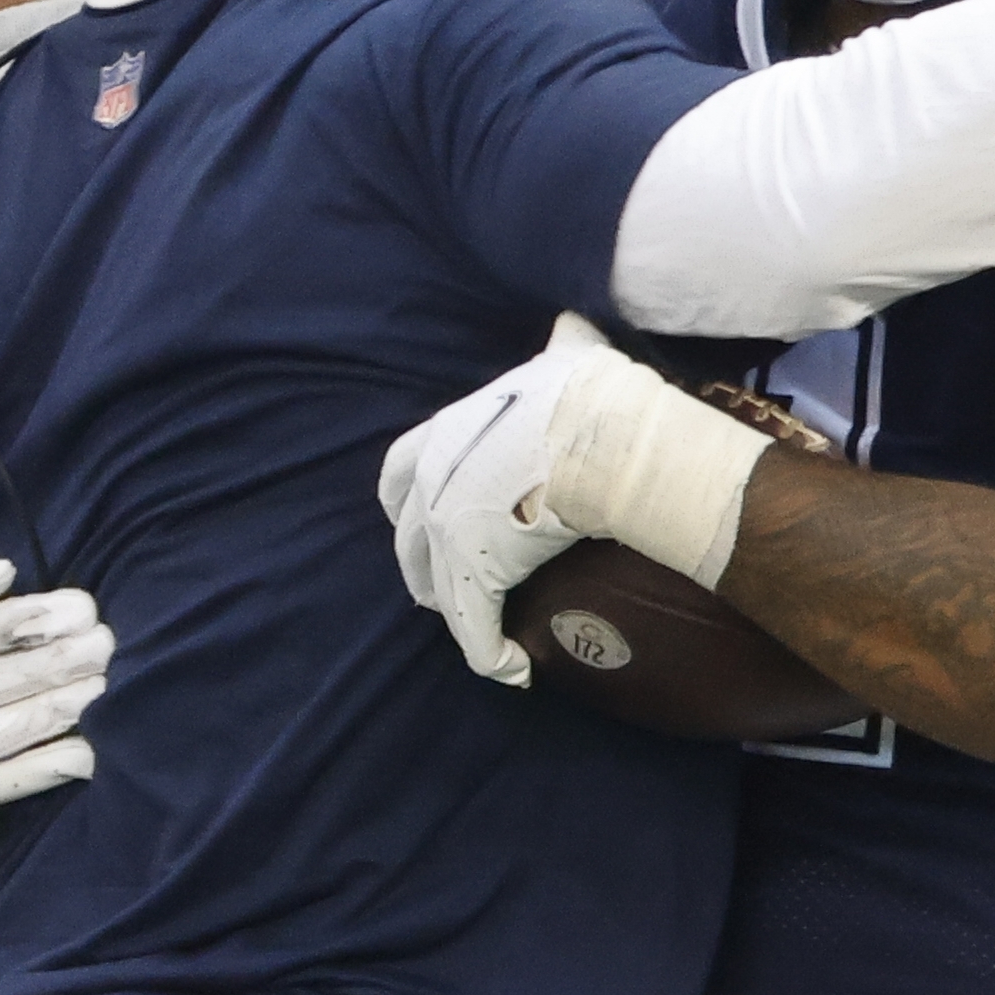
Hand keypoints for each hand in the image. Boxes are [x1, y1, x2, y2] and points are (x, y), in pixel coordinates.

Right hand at [0, 551, 114, 815]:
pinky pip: (4, 785)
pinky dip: (51, 768)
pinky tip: (91, 746)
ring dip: (65, 708)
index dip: (31, 619)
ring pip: (6, 734)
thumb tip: (2, 573)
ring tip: (103, 681)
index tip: (81, 608)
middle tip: (105, 642)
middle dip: (60, 660)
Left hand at [380, 314, 621, 686]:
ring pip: (439, 584)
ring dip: (454, 608)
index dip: (405, 496)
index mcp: (445, 432)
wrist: (595, 435)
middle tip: (444, 582)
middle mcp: (433, 481)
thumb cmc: (583, 394)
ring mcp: (449, 529)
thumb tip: (573, 324)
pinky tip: (509, 670)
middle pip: (409, 533)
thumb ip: (558, 346)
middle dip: (422, 559)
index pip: (399, 468)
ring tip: (477, 628)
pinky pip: (473, 625)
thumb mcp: (562, 356)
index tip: (411, 513)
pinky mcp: (475, 572)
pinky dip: (487, 651)